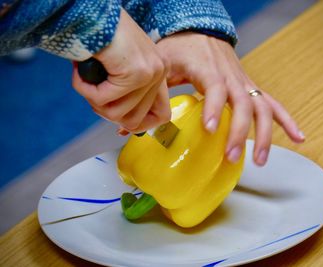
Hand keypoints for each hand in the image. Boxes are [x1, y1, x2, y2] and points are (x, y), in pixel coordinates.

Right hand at [72, 9, 170, 133]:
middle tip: (93, 95)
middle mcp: (159, 71)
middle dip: (107, 113)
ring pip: (117, 114)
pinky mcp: (134, 73)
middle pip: (135, 120)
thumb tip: (126, 124)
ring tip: (85, 81)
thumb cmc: (101, 36)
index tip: (121, 126)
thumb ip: (127, 93)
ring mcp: (150, 72)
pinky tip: (80, 73)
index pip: (162, 115)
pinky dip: (84, 89)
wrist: (90, 12)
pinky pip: (103, 100)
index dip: (140, 125)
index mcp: (159, 70)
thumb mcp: (121, 67)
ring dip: (93, 100)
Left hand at [157, 32, 304, 165]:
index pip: (215, 88)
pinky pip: (273, 104)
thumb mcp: (164, 65)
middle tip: (231, 156)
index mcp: (208, 69)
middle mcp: (231, 77)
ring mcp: (244, 83)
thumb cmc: (182, 48)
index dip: (214, 108)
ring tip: (260, 160)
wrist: (201, 30)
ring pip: (262, 108)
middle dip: (240, 132)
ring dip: (264, 135)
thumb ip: (154, 92)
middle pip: (243, 104)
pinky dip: (287, 121)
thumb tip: (134, 125)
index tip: (209, 129)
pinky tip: (298, 137)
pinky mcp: (250, 88)